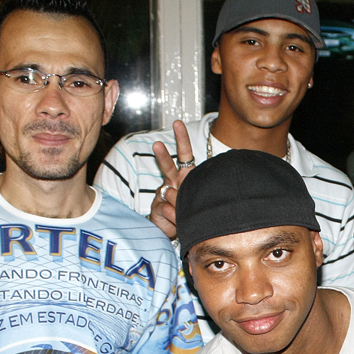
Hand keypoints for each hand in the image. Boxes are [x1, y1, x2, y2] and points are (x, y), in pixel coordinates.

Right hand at [149, 120, 194, 238]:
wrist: (173, 229)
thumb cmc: (188, 210)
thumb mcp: (197, 199)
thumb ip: (192, 195)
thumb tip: (178, 196)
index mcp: (184, 176)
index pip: (184, 155)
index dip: (181, 139)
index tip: (177, 123)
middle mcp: (172, 182)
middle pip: (168, 166)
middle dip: (162, 155)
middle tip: (157, 145)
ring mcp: (163, 194)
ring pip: (166, 191)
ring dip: (175, 201)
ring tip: (177, 208)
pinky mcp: (157, 207)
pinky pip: (167, 209)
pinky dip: (174, 216)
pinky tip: (176, 221)